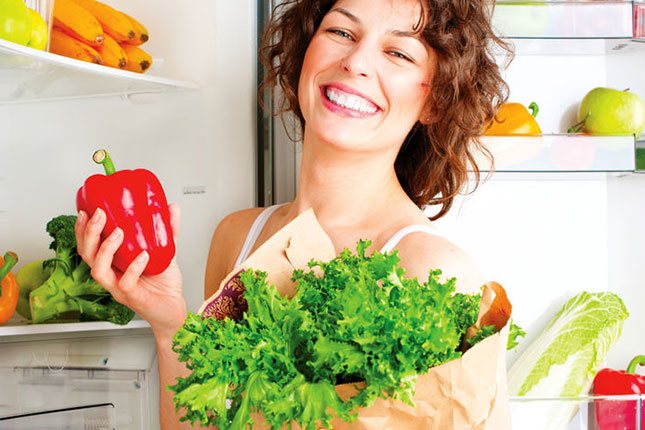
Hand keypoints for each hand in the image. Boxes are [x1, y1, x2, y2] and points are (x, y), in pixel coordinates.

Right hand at [75, 204, 186, 338]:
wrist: (174, 309)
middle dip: (89, 233)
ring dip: (105, 249)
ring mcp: (119, 288)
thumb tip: (171, 207)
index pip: (89, 246)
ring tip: (118, 232)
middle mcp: (111, 276)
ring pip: (99, 271)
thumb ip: (167, 230)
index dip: (83, 229)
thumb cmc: (164, 285)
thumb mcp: (165, 251)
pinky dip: (133, 268)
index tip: (85, 210)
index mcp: (113, 264)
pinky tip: (143, 255)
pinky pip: (126, 283)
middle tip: (100, 214)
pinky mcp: (133, 298)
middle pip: (88, 255)